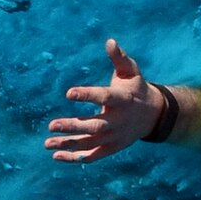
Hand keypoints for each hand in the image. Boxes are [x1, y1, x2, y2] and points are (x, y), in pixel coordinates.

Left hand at [45, 39, 166, 162]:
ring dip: (68, 144)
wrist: (154, 115)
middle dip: (73, 126)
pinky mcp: (112, 147)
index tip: (68, 93)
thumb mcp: (131, 71)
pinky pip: (93, 156)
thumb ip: (119, 58)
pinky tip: (56, 155)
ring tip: (46, 143)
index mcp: (122, 99)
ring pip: (90, 143)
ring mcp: (115, 137)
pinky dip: (75, 158)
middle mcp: (118, 121)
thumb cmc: (135, 88)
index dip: (87, 95)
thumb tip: (109, 41)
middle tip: (51, 125)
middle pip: (95, 126)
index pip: (104, 97)